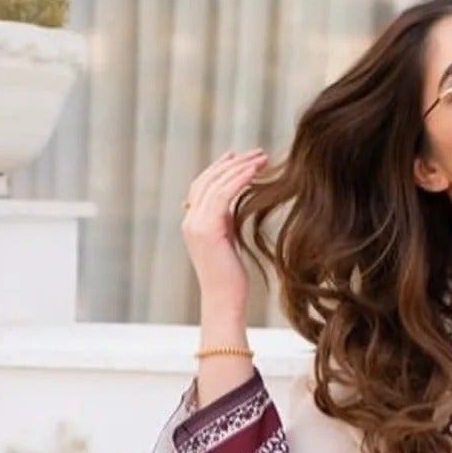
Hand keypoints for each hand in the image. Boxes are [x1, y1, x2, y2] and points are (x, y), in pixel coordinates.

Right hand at [180, 148, 267, 307]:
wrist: (225, 299)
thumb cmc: (231, 277)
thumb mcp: (226, 241)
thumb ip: (225, 220)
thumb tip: (235, 202)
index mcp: (192, 222)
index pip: (202, 186)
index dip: (220, 168)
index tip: (240, 156)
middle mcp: (189, 220)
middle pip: (207, 180)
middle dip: (233, 163)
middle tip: (257, 153)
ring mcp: (195, 224)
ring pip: (215, 183)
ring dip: (240, 167)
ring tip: (262, 158)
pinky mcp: (206, 229)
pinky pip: (222, 194)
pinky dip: (239, 179)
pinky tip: (255, 172)